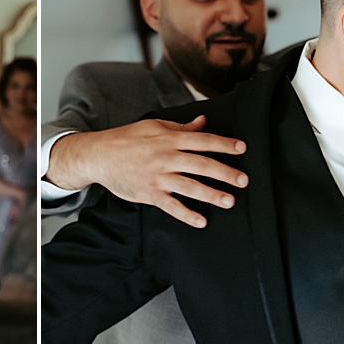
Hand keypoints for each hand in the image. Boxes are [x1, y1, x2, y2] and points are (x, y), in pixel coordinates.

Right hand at [45, 115, 247, 227]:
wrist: (99, 155)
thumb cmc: (127, 139)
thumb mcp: (154, 127)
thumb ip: (181, 128)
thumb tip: (203, 122)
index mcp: (170, 138)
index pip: (203, 141)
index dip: (224, 144)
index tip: (242, 149)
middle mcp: (166, 157)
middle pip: (202, 165)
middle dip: (225, 173)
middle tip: (243, 180)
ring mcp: (158, 177)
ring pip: (190, 187)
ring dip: (211, 195)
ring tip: (229, 201)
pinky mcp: (149, 193)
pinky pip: (171, 206)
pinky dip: (187, 215)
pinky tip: (201, 221)